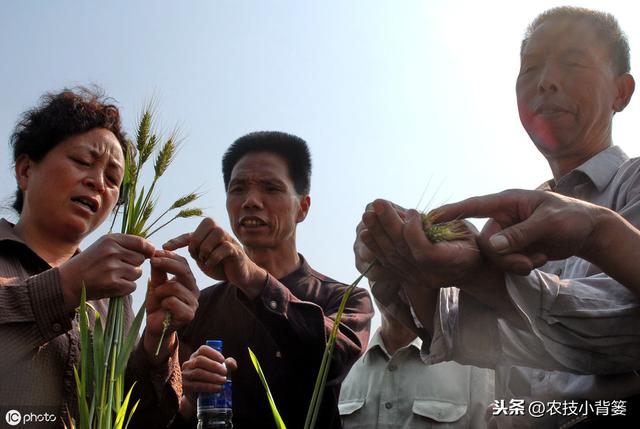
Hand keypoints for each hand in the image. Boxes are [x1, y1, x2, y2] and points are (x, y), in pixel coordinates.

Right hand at [58, 233, 154, 310]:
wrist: (67, 282)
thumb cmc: (89, 263)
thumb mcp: (103, 246)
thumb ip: (125, 244)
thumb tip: (151, 249)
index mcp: (111, 240)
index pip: (141, 243)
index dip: (148, 250)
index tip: (148, 254)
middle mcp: (112, 252)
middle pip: (141, 259)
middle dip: (134, 265)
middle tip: (118, 268)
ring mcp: (112, 268)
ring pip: (137, 273)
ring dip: (130, 277)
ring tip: (113, 276)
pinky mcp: (112, 283)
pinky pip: (132, 286)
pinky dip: (125, 288)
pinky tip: (112, 285)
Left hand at [144, 249, 199, 359]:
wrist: (155, 327)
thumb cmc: (157, 305)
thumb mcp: (156, 284)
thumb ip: (159, 271)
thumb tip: (157, 253)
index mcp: (189, 281)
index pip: (184, 263)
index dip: (170, 256)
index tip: (155, 252)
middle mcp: (194, 290)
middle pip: (184, 271)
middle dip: (167, 264)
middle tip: (152, 261)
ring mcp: (193, 303)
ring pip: (175, 287)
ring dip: (160, 291)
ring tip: (157, 298)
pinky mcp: (188, 315)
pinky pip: (172, 301)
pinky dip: (163, 303)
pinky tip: (163, 308)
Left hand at [164, 218, 266, 298]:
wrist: (237, 274)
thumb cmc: (218, 264)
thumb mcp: (202, 256)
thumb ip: (191, 248)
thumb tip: (168, 247)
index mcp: (209, 231)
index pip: (190, 233)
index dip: (177, 240)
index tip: (164, 247)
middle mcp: (219, 231)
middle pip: (204, 228)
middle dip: (196, 243)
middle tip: (196, 256)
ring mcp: (229, 239)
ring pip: (216, 234)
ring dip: (206, 249)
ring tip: (205, 259)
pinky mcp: (236, 250)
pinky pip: (224, 247)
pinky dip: (214, 257)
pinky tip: (212, 263)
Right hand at [180, 345, 237, 417]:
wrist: (199, 395)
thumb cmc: (210, 377)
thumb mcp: (219, 369)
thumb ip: (227, 364)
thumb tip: (232, 364)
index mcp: (196, 355)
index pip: (203, 349)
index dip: (214, 353)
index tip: (223, 360)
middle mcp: (188, 363)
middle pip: (200, 360)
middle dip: (214, 366)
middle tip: (225, 372)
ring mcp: (185, 374)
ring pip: (198, 373)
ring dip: (213, 377)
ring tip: (223, 381)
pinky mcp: (185, 386)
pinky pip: (197, 385)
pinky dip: (209, 387)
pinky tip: (218, 388)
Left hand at [360, 199, 480, 289]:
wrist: (471, 271)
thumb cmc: (470, 243)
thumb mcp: (463, 229)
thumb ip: (440, 223)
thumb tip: (409, 216)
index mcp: (453, 262)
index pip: (424, 252)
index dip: (413, 231)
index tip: (412, 210)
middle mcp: (433, 275)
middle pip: (404, 252)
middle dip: (388, 225)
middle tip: (377, 204)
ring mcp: (419, 280)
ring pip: (393, 258)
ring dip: (378, 234)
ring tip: (367, 214)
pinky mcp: (409, 279)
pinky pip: (389, 264)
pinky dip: (376, 248)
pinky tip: (365, 233)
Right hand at [433, 189, 605, 274]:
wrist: (589, 231)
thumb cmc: (571, 217)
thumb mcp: (548, 223)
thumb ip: (520, 234)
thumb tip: (492, 246)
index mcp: (507, 201)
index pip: (473, 206)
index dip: (451, 212)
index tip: (430, 218)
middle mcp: (503, 217)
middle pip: (485, 243)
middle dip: (505, 257)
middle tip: (529, 260)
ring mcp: (507, 234)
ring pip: (495, 256)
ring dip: (517, 262)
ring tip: (539, 257)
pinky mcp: (514, 248)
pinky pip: (507, 262)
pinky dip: (523, 265)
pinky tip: (541, 257)